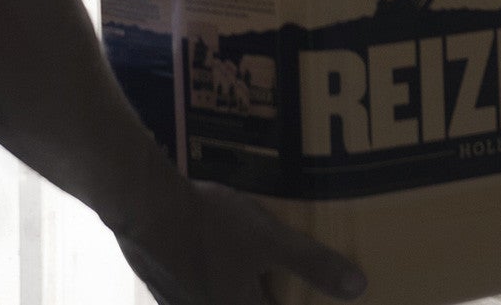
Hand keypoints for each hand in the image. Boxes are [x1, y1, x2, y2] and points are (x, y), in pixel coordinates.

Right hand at [118, 176, 365, 304]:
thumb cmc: (208, 225)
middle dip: (262, 291)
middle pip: (245, 304)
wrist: (143, 205)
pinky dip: (205, 274)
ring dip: (231, 286)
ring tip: (241, 265)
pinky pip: (191, 287)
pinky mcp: (160, 280)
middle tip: (270, 276)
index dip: (292, 299)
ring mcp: (179, 300)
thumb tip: (358, 289)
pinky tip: (205, 252)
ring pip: (214, 298)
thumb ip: (312, 263)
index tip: (301, 294)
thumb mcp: (268, 238)